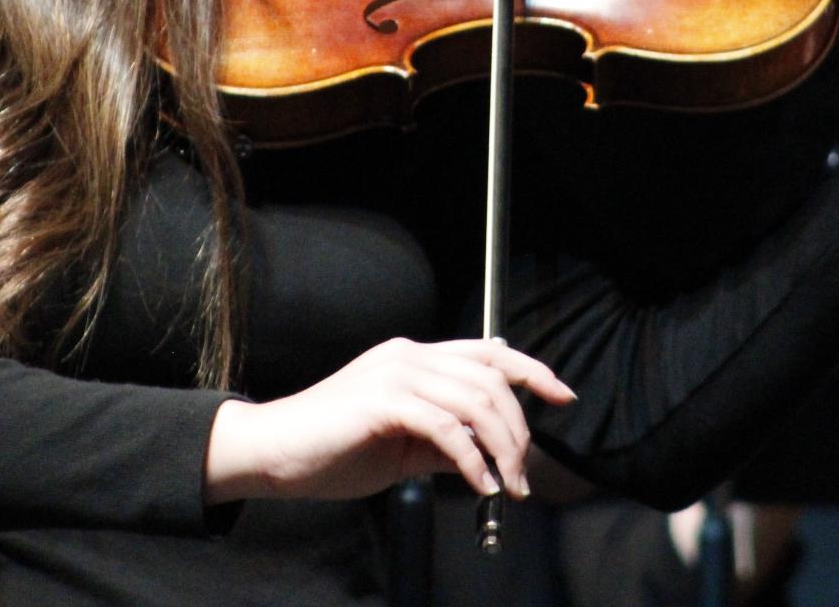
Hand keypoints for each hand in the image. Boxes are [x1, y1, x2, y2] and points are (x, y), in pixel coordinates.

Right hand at [203, 337, 575, 504]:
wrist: (275, 452)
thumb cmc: (333, 449)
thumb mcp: (402, 445)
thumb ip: (445, 441)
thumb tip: (489, 454)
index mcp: (414, 358)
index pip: (487, 352)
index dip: (531, 370)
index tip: (563, 394)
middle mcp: (409, 356)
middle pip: (491, 378)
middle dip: (519, 429)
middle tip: (522, 476)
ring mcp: (395, 374)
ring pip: (476, 402)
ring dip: (501, 449)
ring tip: (506, 487)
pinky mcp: (382, 401)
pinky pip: (446, 427)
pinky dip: (471, 459)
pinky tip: (476, 483)